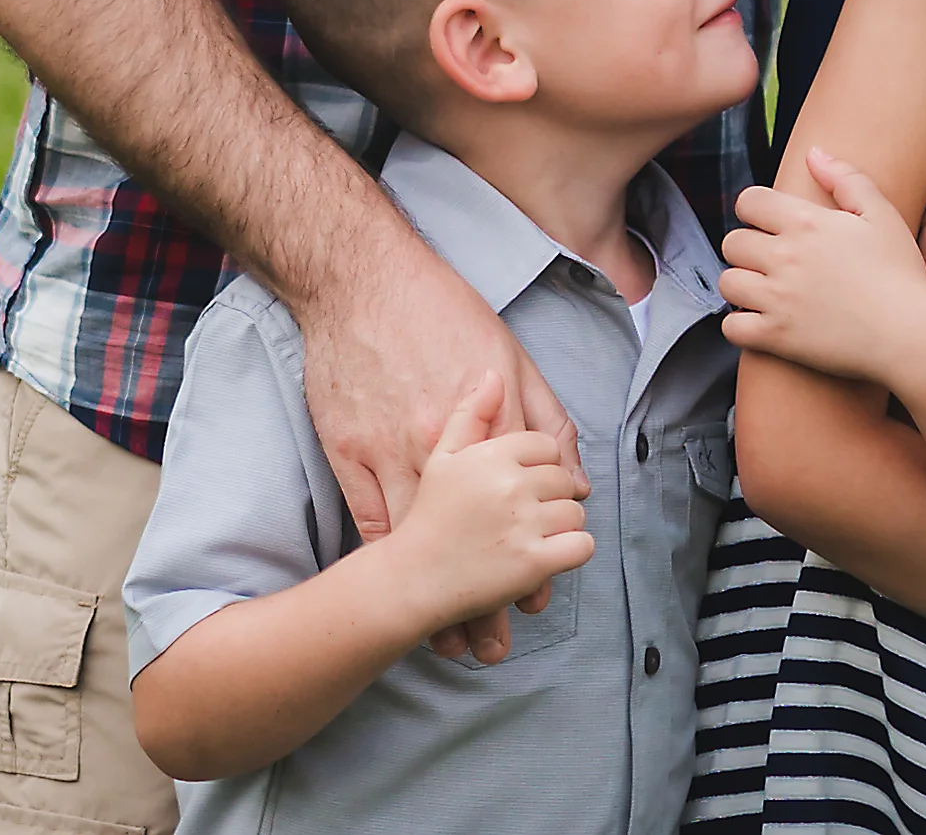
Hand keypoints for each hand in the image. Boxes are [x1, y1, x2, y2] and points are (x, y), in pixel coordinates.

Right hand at [302, 252, 585, 658]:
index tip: (533, 597)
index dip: (528, 562)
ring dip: (435, 596)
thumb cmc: (441, 311)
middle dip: (483, 599)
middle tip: (493, 645)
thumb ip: (546, 419)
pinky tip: (397, 591)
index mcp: (491, 424)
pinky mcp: (350, 451)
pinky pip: (370, 519)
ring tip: (451, 642)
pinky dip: (387, 559)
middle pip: (471, 539)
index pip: (519, 509)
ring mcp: (392, 451)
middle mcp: (445, 446)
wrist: (360, 281)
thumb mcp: (511, 355)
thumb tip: (576, 477)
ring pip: (421, 542)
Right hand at [382, 373, 594, 660]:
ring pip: (575, 513)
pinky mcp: (532, 565)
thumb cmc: (425, 517)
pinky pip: (580, 548)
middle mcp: (506, 485)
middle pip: (562, 480)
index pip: (545, 446)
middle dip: (549, 497)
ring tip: (533, 536)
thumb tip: (493, 377)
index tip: (523, 484)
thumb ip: (470, 414)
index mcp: (488, 455)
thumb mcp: (437, 454)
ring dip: (560, 526)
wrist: (405, 580)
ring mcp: (521, 525)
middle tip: (526, 515)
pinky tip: (547, 556)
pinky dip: (571, 553)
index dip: (538, 466)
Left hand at [719, 150, 925, 383]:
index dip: (755, 211)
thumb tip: (813, 153)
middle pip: (732, 242)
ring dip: (742, 285)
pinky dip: (740, 326)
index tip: (768, 225)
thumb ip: (846, 178)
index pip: (748, 202)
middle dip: (747, 249)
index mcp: (806, 223)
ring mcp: (777, 298)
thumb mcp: (882, 215)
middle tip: (771, 262)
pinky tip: (762, 322)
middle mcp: (785, 257)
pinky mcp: (776, 337)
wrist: (912, 335)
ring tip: (765, 291)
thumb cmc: (901, 275)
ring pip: (727, 282)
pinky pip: (731, 327)